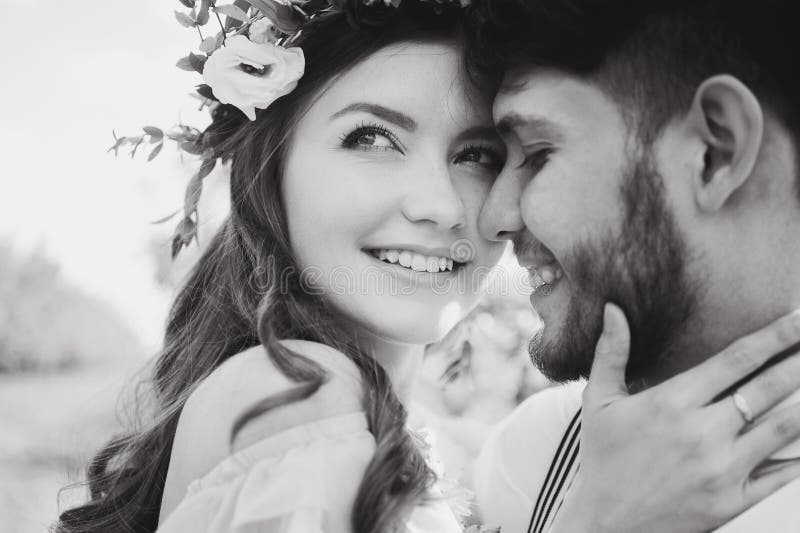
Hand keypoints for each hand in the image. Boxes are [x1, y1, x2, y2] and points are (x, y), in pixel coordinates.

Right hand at [550, 304, 799, 532]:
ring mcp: (722, 469)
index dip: (775, 335)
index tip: (799, 317)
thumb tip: (614, 308)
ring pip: (785, 429)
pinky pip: (783, 476)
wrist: (606, 524)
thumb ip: (611, 352)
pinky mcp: (733, 501)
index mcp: (671, 402)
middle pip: (768, 389)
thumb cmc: (602, 458)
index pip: (736, 359)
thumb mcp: (599, 401)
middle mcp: (702, 433)